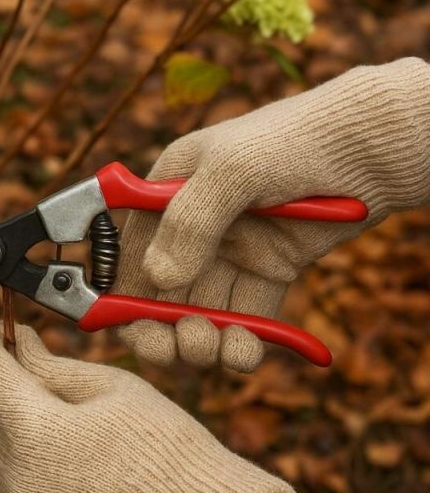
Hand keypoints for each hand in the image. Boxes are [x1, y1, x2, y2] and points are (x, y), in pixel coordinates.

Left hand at [0, 323, 299, 492]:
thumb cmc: (165, 454)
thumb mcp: (112, 389)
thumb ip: (52, 365)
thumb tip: (19, 345)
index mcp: (32, 431)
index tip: (1, 329)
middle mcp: (11, 473)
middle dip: (3, 375)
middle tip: (34, 358)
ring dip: (6, 413)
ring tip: (52, 404)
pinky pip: (0, 473)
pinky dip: (14, 449)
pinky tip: (53, 440)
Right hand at [115, 57, 429, 371]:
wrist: (371, 147)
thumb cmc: (293, 140)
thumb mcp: (233, 170)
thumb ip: (191, 223)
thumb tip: (157, 278)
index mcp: (166, 190)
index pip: (129, 250)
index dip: (122, 292)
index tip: (130, 329)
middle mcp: (192, 224)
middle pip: (159, 290)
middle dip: (161, 327)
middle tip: (177, 349)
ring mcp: (231, 249)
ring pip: (200, 309)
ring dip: (202, 339)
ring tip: (218, 349)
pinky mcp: (268, 269)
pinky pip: (245, 315)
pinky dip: (242, 341)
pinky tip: (246, 351)